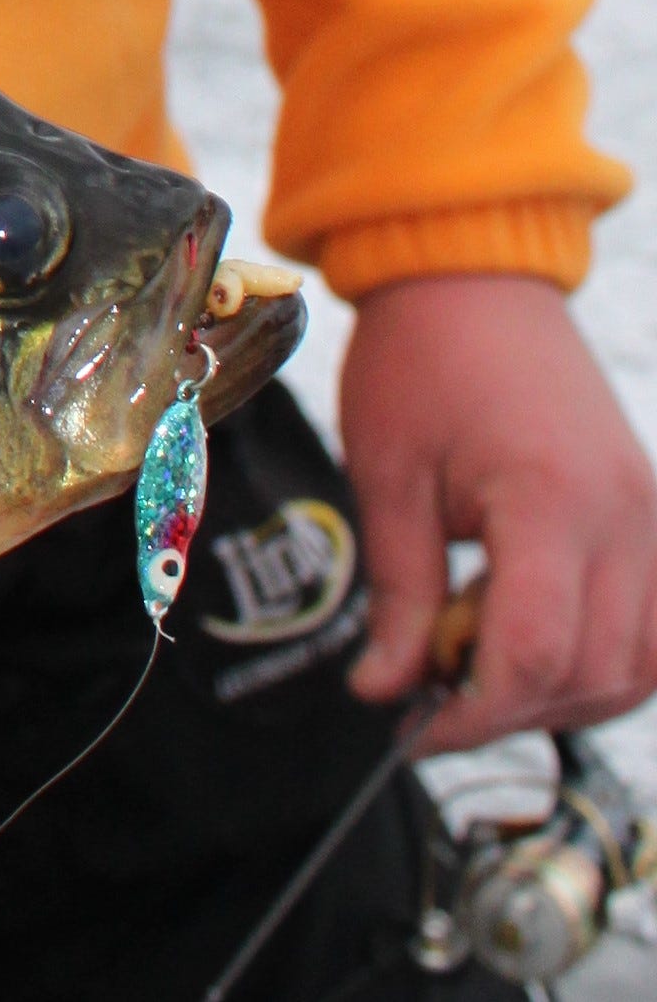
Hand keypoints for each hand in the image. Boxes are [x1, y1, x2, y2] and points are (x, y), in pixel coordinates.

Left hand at [341, 273, 656, 750]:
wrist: (475, 285)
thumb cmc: (420, 367)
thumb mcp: (385, 480)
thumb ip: (395, 594)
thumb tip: (384, 691)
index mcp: (549, 501)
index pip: (536, 651)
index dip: (474, 710)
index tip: (413, 730)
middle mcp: (626, 517)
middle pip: (594, 672)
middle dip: (509, 710)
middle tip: (429, 709)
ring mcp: (654, 519)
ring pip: (641, 664)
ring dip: (561, 696)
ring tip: (474, 676)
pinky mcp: (656, 518)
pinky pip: (656, 627)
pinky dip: (604, 662)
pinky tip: (530, 651)